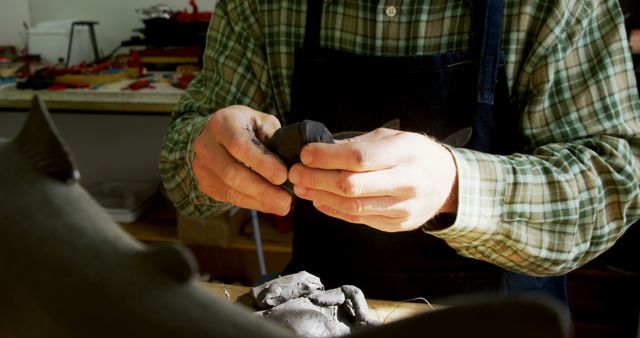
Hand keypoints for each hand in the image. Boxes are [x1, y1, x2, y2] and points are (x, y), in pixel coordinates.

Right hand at [192, 105, 291, 214]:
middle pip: (232, 172)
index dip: (262, 163)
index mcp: (223, 123)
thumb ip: (274, 139)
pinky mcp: (204, 183)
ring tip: (282, 206)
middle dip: (262, 189)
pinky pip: (229, 198)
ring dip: (259, 200)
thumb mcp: (261, 123)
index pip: (240, 144)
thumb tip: (292, 164)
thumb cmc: (247, 128)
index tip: (283, 176)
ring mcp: (202, 165)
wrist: (218, 135)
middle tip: (286, 199)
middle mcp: (206, 144)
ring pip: (230, 189)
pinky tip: (269, 205)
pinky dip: (252, 203)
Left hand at [288, 128, 457, 231]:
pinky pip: (359, 219)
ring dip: (321, 196)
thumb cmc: (414, 154)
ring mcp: (402, 208)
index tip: (305, 154)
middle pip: (352, 185)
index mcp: (406, 154)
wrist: (447, 182)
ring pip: (353, 206)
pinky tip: (318, 200)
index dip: (327, 157)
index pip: (359, 158)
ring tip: (301, 187)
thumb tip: (318, 151)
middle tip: (295, 172)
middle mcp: (406, 183)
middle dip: (317, 178)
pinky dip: (334, 210)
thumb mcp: (391, 138)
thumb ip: (357, 145)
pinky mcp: (396, 225)